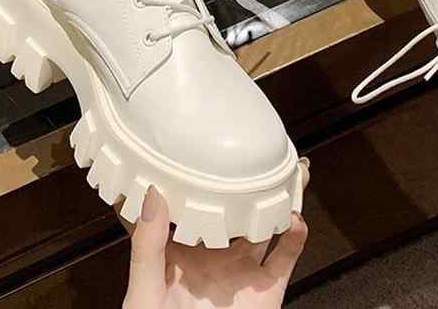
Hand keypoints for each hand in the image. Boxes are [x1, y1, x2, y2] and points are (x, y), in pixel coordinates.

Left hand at [123, 160, 309, 307]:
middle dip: (246, 179)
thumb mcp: (142, 293)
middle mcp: (213, 255)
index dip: (194, 175)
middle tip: (258, 147)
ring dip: (279, 198)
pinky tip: (294, 218)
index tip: (199, 144)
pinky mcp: (266, 291)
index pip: (187, 205)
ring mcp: (242, 272)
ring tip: (290, 170)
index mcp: (178, 252)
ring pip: (264, 225)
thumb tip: (152, 195)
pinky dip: (295, 237)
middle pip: (233, 208)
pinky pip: (286, 258)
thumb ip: (147, 246)